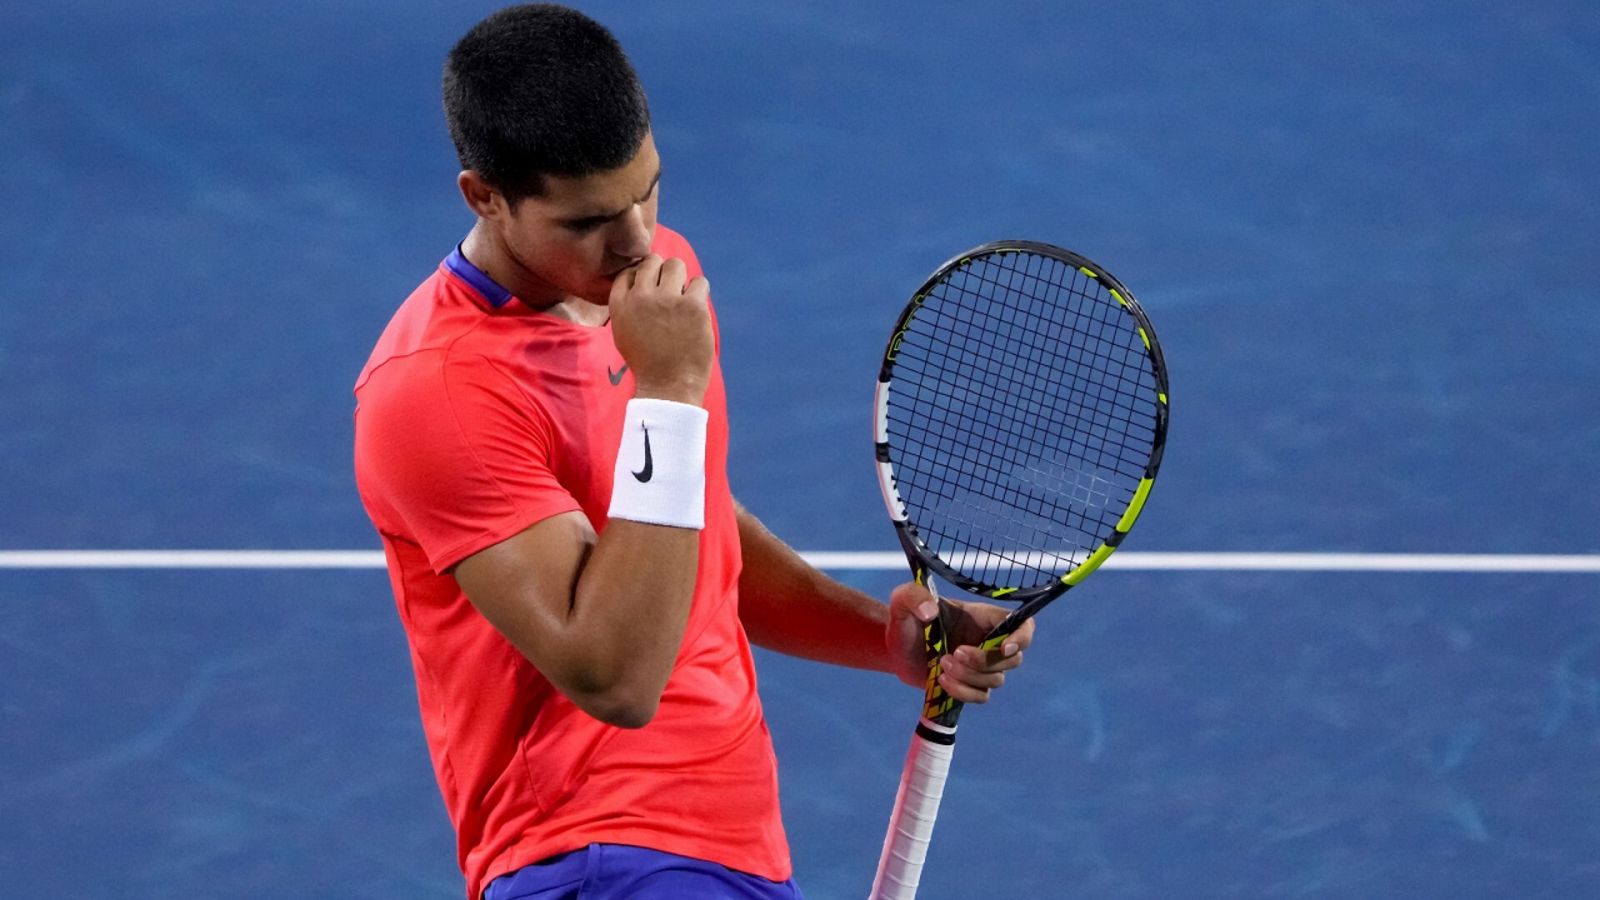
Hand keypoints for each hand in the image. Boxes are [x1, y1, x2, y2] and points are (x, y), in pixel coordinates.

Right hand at [609, 254, 712, 404]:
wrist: (668, 386)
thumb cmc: (648, 363)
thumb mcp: (623, 332)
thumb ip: (627, 305)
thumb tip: (637, 278)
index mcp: (620, 304)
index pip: (628, 271)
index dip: (642, 277)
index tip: (652, 291)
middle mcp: (641, 297)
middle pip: (652, 261)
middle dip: (662, 273)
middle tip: (670, 294)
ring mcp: (667, 299)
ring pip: (675, 265)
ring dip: (681, 279)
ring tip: (683, 300)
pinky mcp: (692, 305)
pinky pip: (699, 282)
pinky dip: (699, 293)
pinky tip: (696, 310)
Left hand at [885, 582, 1034, 703]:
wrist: (895, 650)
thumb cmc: (905, 619)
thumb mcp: (903, 601)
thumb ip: (913, 595)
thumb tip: (930, 611)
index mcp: (983, 617)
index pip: (1022, 625)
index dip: (1022, 638)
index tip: (1005, 648)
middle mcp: (989, 641)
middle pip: (1012, 659)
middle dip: (984, 661)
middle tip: (954, 653)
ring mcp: (981, 667)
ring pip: (996, 680)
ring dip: (969, 676)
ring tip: (941, 664)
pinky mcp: (970, 686)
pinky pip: (980, 696)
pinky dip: (963, 692)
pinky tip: (941, 681)